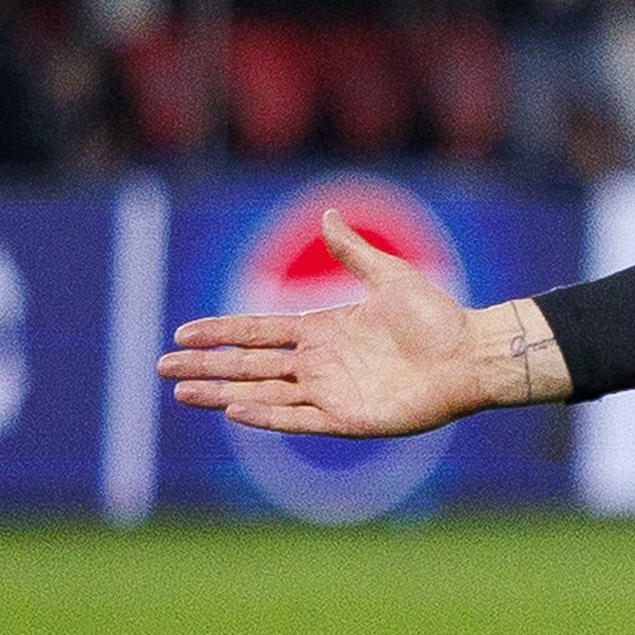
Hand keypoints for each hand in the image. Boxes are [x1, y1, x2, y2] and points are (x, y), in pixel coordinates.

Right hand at [157, 209, 562, 435]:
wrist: (472, 353)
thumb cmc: (437, 317)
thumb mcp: (388, 276)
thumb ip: (352, 251)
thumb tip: (327, 215)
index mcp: (323, 330)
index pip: (257, 332)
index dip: (219, 333)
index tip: (181, 333)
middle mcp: (319, 364)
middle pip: (248, 365)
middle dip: (205, 366)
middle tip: (161, 367)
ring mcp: (331, 393)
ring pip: (262, 393)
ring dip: (222, 393)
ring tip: (181, 392)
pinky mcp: (348, 419)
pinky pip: (298, 418)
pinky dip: (266, 414)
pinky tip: (234, 408)